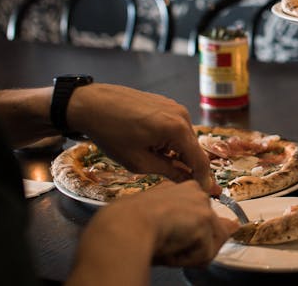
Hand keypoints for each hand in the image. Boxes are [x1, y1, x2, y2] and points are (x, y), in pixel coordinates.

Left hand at [67, 83, 218, 193]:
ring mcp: (175, 107)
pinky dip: (170, 140)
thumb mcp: (138, 161)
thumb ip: (168, 172)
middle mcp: (183, 116)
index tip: (205, 194)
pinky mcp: (167, 103)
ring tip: (153, 159)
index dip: (203, 180)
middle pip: (193, 149)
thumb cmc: (112, 134)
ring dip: (176, 152)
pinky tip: (150, 144)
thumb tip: (187, 181)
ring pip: (184, 138)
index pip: (200, 161)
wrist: (92, 104)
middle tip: (176, 182)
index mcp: (178, 130)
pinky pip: (176, 127)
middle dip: (187, 166)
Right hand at [71, 182, 238, 282]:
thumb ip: (196, 226)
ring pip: (209, 244)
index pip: (196, 215)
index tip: (168, 237)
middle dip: (192, 244)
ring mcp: (201, 203)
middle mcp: (193, 191)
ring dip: (189, 254)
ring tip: (166, 247)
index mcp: (176, 189)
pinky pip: (204, 255)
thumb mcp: (162, 225)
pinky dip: (186, 260)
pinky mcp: (205, 219)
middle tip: (164, 244)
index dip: (186, 234)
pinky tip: (168, 248)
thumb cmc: (127, 227)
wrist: (120, 229)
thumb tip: (235, 226)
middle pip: (208, 230)